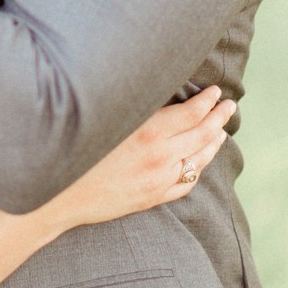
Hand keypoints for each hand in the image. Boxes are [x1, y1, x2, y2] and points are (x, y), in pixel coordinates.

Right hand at [35, 86, 234, 235]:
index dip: (208, 101)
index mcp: (149, 132)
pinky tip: (201, 161)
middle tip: (230, 106)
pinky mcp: (152, 198)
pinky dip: (198, 169)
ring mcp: (158, 179)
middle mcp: (159, 156)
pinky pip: (185, 184)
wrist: (57, 195)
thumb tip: (159, 90)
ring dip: (213, 142)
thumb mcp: (109, 119)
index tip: (216, 91)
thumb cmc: (76, 150)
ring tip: (222, 130)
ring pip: (198, 160)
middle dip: (219, 117)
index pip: (192, 112)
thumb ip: (138, 107)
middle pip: (202, 134)